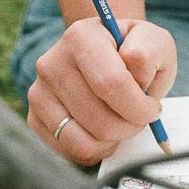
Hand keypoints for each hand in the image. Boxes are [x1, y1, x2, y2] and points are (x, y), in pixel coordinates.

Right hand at [26, 17, 176, 165]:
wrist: (105, 55)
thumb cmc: (132, 51)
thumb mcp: (153, 41)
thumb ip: (150, 51)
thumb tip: (137, 77)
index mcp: (80, 37)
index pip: (112, 84)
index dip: (140, 107)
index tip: (152, 108)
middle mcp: (51, 63)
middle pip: (100, 120)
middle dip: (130, 127)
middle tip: (139, 118)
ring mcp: (39, 92)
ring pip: (85, 142)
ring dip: (114, 141)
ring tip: (122, 123)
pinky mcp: (34, 117)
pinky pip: (70, 151)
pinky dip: (95, 150)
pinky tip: (104, 132)